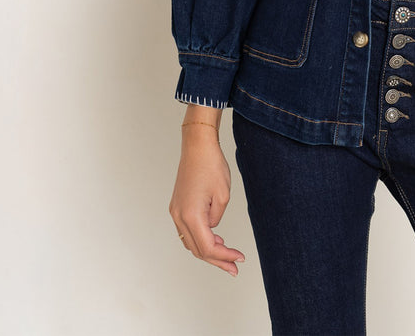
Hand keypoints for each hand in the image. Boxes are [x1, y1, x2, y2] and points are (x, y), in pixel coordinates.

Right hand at [168, 122, 245, 275]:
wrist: (197, 146)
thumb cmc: (211, 166)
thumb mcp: (223, 195)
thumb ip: (217, 219)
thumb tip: (212, 229)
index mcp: (191, 216)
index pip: (208, 247)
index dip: (225, 256)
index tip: (239, 258)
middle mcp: (179, 217)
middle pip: (197, 249)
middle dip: (217, 260)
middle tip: (234, 267)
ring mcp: (176, 212)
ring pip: (190, 242)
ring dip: (207, 250)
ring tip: (226, 255)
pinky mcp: (177, 206)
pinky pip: (187, 230)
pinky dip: (200, 238)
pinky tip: (214, 238)